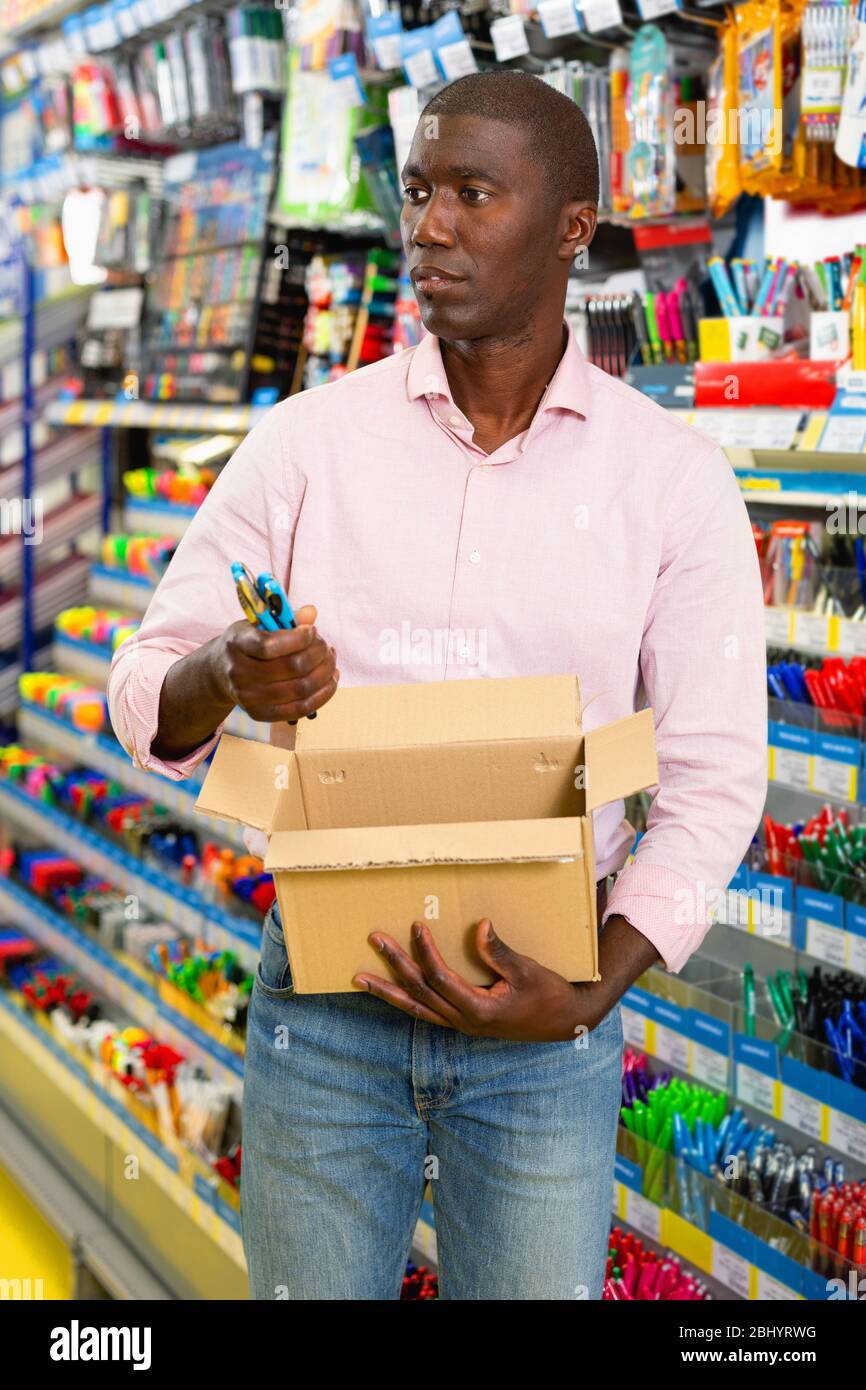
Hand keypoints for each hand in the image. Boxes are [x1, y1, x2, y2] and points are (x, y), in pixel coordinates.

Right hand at [214, 603, 338, 723]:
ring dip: (325, 672)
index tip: (312, 630)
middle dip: (318, 653)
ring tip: (330, 660)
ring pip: (301, 688)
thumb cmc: (248, 643)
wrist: (221, 671)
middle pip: (292, 667)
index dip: (299, 638)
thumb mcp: (259, 624)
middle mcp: (239, 673)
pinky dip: (322, 694)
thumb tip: (311, 612)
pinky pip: (300, 708)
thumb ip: (285, 617)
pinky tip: (330, 679)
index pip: (269, 645)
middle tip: (325, 646)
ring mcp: (248, 697)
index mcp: (238, 644)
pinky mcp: (259, 714)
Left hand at [352, 919, 609, 1042]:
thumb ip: (500, 952)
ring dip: (388, 991)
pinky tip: (391, 990)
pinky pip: (426, 1012)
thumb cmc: (548, 994)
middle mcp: (464, 1021)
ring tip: (360, 978)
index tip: (417, 925)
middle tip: (375, 940)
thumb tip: (481, 926)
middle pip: (419, 993)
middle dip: (394, 966)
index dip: (426, 951)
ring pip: (416, 1009)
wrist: (564, 1022)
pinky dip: (405, 1000)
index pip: (440, 978)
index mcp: (478, 1009)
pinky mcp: (464, 1022)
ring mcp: (461, 1024)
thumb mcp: (527, 971)